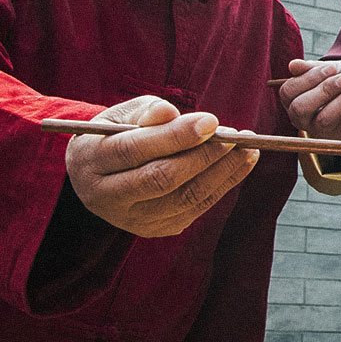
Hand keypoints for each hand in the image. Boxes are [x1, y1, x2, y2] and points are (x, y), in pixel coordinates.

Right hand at [65, 96, 258, 236]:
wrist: (100, 172)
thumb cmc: (117, 134)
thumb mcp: (122, 115)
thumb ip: (146, 112)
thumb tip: (170, 112)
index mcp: (90, 160)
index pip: (134, 149)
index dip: (175, 136)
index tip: (212, 121)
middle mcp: (105, 195)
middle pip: (161, 178)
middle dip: (204, 156)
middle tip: (237, 137)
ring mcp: (129, 218)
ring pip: (183, 198)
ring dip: (223, 173)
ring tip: (248, 150)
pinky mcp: (154, 229)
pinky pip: (195, 209)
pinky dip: (223, 186)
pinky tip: (241, 164)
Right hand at [278, 59, 340, 140]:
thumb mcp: (329, 70)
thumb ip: (312, 68)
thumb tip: (293, 65)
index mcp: (292, 99)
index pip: (288, 91)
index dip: (308, 78)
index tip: (331, 68)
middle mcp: (300, 118)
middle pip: (300, 108)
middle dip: (324, 90)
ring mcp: (318, 130)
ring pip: (323, 119)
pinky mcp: (339, 136)